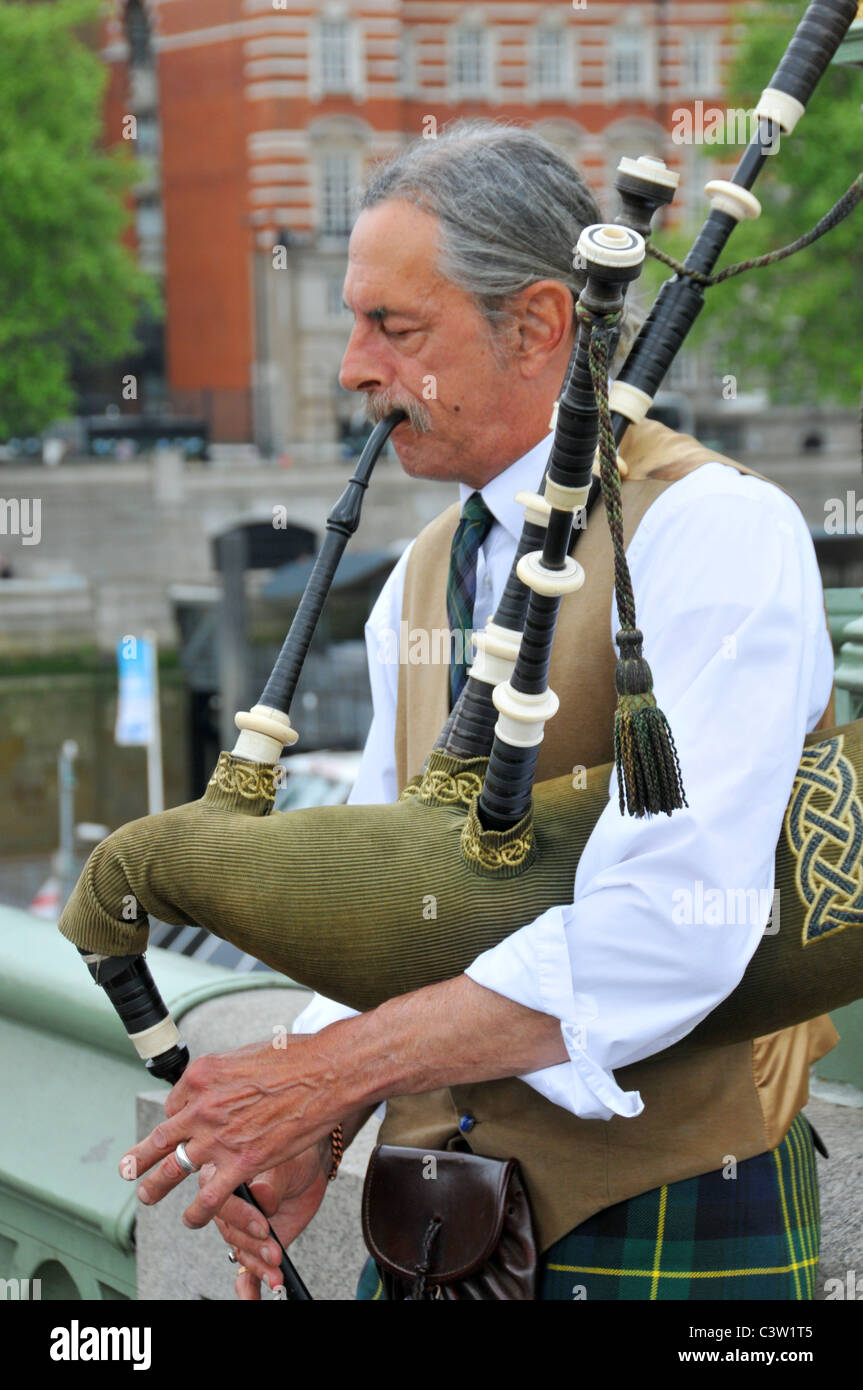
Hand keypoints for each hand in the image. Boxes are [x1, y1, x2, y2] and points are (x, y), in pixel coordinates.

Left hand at [121, 1033, 346, 1227]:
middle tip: (128, 1169)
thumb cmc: (296, 1057)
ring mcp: (219, 1136)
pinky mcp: (242, 1162)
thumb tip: (224, 1083)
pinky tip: (193, 1219)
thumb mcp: (247, 1053)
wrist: (326, 1072)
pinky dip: (197, 1212)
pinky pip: (209, 1196)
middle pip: (161, 1138)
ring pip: (172, 1170)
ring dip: (154, 1187)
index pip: (175, 1105)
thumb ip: (227, 1073)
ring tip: (147, 1196)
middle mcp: (202, 1106)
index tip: (180, 1129)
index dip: (177, 1120)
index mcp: (203, 1075)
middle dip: (141, 1157)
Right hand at [206, 1141, 330, 1300]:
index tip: (262, 1225)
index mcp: (222, 1176)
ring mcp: (239, 1228)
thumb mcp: (285, 1162)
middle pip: (230, 1233)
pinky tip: (252, 1299)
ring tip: (276, 1272)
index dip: (240, 1217)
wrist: (309, 1168)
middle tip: (274, 1251)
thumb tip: (262, 1195)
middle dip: (253, 1246)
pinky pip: (244, 1271)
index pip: (220, 1202)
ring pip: (240, 1252)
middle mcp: (226, 1206)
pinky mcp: (253, 1246)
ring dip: (257, 1267)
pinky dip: (249, 1287)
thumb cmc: (292, 1157)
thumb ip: (272, 1180)